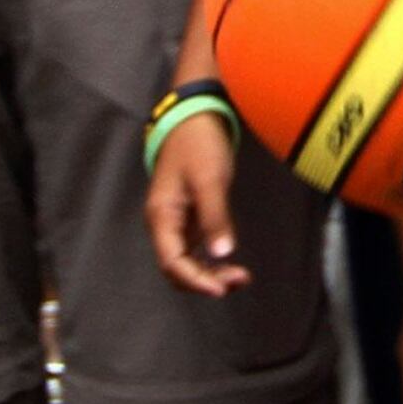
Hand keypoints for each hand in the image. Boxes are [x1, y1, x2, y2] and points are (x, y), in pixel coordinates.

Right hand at [144, 110, 247, 297]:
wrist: (196, 115)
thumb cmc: (199, 143)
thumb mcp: (209, 178)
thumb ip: (215, 217)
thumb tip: (222, 254)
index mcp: (162, 215)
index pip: (172, 263)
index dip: (195, 281)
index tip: (221, 289)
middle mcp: (164, 223)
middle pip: (178, 268)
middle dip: (205, 280)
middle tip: (239, 280)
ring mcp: (176, 221)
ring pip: (187, 261)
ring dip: (210, 273)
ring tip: (240, 277)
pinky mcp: (189, 216)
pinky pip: (195, 249)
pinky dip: (211, 260)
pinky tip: (230, 263)